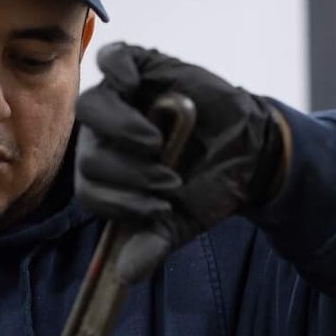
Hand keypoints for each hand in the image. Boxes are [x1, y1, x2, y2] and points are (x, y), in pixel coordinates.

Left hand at [74, 43, 289, 283]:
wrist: (248, 152)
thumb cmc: (206, 186)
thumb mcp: (182, 220)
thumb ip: (154, 242)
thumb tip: (127, 276)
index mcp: (106, 172)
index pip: (88, 188)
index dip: (117, 201)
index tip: (158, 208)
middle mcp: (105, 136)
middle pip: (87, 151)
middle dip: (127, 174)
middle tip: (168, 181)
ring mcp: (121, 99)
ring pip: (93, 107)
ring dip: (122, 131)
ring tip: (155, 144)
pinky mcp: (141, 68)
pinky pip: (113, 60)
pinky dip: (119, 72)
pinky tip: (136, 87)